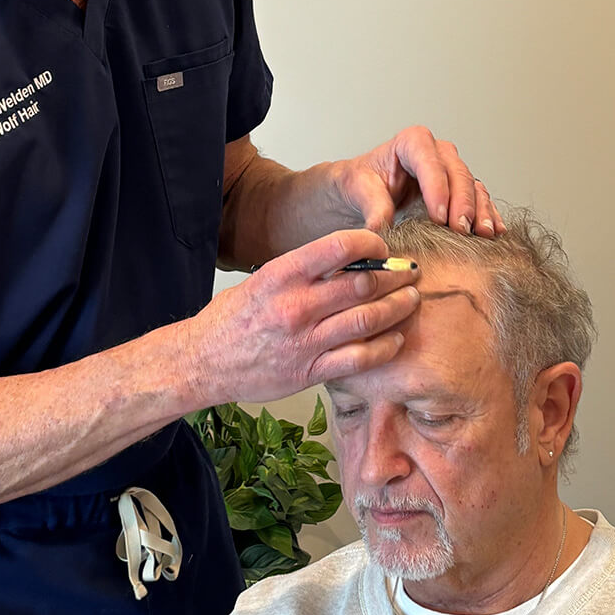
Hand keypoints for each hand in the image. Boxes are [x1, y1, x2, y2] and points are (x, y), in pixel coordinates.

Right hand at [183, 229, 420, 404]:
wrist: (203, 362)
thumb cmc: (232, 317)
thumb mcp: (262, 280)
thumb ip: (303, 270)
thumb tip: (349, 258)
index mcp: (282, 275)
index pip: (339, 247)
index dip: (371, 242)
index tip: (382, 244)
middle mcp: (296, 306)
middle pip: (363, 284)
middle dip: (394, 275)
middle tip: (409, 271)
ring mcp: (305, 341)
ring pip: (367, 320)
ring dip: (397, 308)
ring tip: (411, 300)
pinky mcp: (310, 372)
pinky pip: (359, 359)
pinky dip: (384, 347)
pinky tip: (396, 338)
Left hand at [330, 126, 504, 236]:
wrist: (365, 192)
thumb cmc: (362, 183)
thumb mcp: (359, 189)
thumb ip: (373, 205)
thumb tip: (381, 226)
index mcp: (410, 143)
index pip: (428, 160)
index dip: (437, 186)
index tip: (438, 215)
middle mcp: (436, 153)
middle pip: (456, 173)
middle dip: (462, 202)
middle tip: (460, 229)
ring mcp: (450, 171)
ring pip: (473, 186)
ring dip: (480, 210)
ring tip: (483, 233)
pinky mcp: (460, 192)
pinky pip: (480, 200)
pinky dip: (488, 215)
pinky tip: (494, 231)